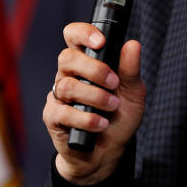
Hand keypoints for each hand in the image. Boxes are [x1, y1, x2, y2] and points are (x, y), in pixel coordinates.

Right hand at [43, 23, 145, 184]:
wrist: (108, 152)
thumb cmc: (119, 118)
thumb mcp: (133, 93)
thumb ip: (131, 70)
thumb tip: (132, 44)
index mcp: (86, 62)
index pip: (73, 36)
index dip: (83, 33)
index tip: (101, 42)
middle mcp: (69, 74)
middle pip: (67, 57)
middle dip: (94, 69)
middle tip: (114, 84)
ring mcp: (59, 95)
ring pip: (67, 85)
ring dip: (94, 97)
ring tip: (112, 107)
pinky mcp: (53, 117)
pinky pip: (63, 112)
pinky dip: (86, 119)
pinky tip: (100, 124)